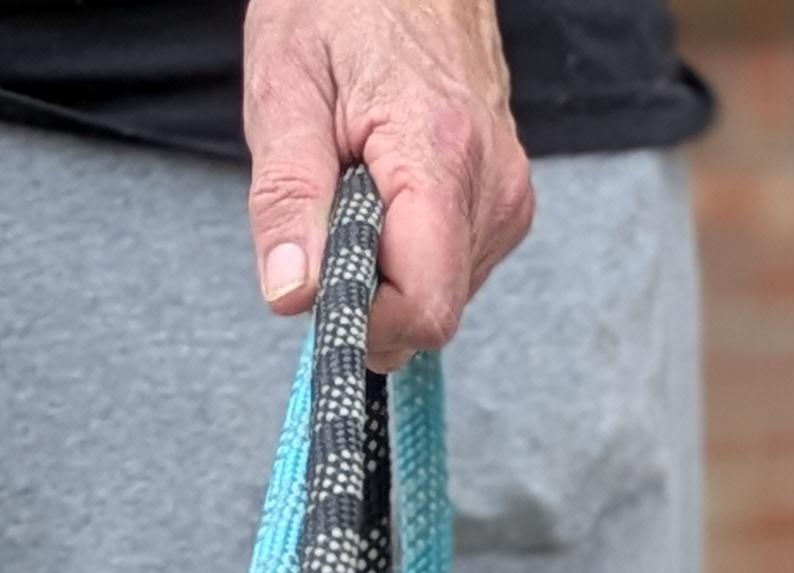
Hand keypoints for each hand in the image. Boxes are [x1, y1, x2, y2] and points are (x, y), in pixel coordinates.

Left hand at [242, 0, 534, 363]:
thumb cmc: (341, 4)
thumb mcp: (285, 82)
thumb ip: (287, 195)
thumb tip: (291, 294)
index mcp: (439, 157)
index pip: (423, 309)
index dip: (362, 319)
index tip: (320, 278)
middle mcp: (491, 186)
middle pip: (429, 313)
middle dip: (368, 290)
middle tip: (333, 208)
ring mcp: (507, 197)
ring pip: (439, 298)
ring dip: (386, 267)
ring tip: (362, 184)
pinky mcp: (507, 202)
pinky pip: (452, 269)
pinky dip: (409, 250)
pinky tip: (389, 189)